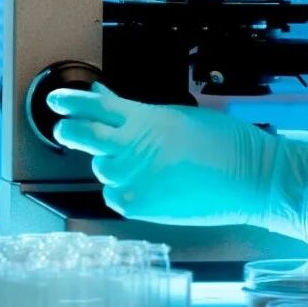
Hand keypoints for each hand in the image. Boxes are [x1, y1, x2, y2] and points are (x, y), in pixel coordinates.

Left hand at [47, 83, 307, 239]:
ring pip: (103, 169)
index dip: (71, 103)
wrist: (250, 179)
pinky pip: (116, 196)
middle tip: (65, 127)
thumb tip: (104, 99)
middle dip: (71, 130)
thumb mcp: (176, 116)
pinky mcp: (140, 207)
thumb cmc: (222, 142)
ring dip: (113, 163)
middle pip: (84, 138)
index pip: (95, 108)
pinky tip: (149, 183)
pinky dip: (125, 189)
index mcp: (144, 121)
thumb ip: (136, 112)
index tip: (56, 100)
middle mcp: (132, 150)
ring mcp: (134, 181)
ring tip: (145, 161)